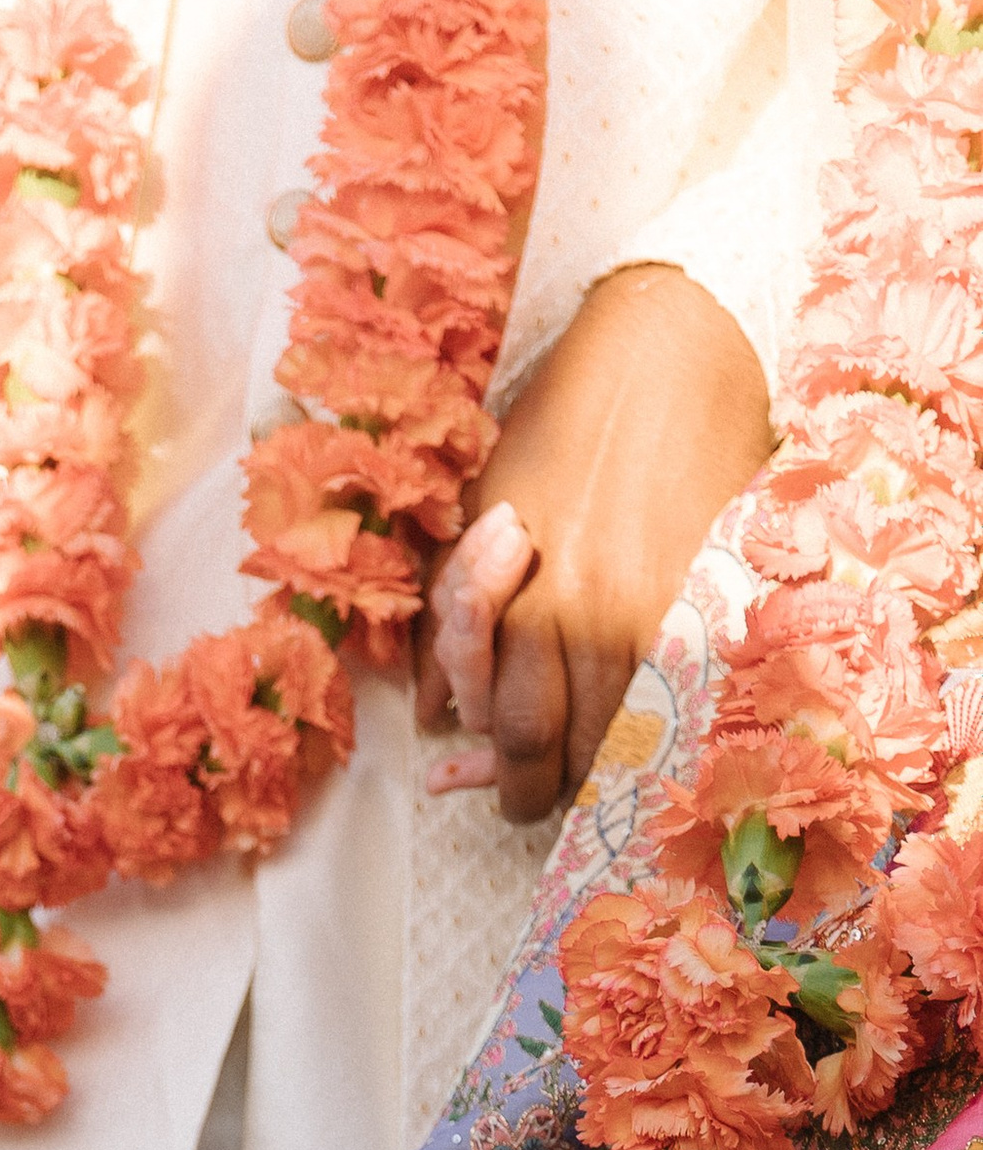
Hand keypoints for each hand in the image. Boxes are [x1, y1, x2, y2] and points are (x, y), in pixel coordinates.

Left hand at [415, 265, 773, 825]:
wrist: (668, 349)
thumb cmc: (561, 420)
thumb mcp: (479, 510)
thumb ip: (452, 615)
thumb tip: (435, 712)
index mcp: (524, 594)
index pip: (501, 722)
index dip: (487, 765)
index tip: (467, 778)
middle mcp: (590, 615)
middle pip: (555, 748)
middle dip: (529, 787)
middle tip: (518, 799)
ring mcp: (658, 615)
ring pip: (619, 739)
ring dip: (590, 772)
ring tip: (568, 781)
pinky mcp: (715, 603)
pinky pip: (679, 702)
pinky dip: (652, 733)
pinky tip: (635, 742)